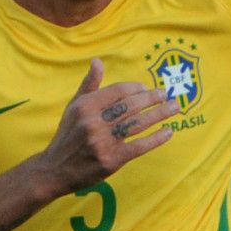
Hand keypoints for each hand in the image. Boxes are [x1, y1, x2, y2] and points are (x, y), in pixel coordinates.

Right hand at [38, 58, 177, 193]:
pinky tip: (169, 131)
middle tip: (166, 95)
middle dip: (153, 98)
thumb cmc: (69, 135)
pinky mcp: (112, 159)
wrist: (55, 169)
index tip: (147, 89)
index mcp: (85, 106)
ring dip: (160, 114)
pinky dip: (157, 138)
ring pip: (138, 123)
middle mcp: (94, 122)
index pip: (119, 91)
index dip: (137, 88)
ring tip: (175, 108)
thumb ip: (89, 85)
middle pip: (131, 105)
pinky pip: (140, 145)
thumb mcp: (74, 107)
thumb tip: (98, 61)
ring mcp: (103, 141)